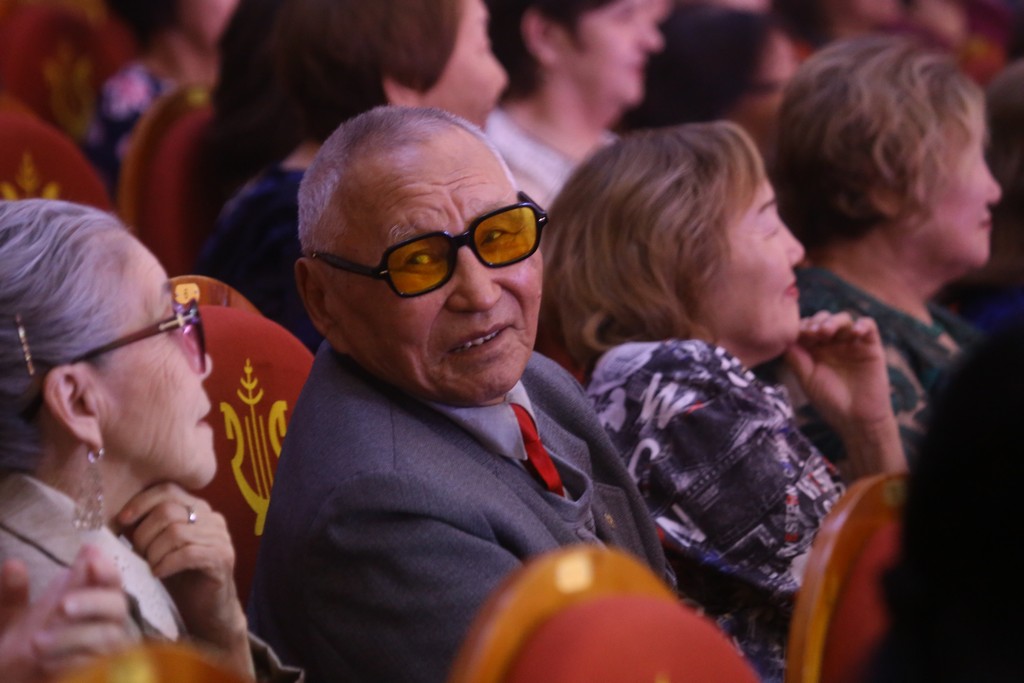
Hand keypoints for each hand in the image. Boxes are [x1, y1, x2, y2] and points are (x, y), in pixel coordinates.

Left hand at [0, 545, 132, 682]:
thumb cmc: (15, 647)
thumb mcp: (6, 617)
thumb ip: (11, 593)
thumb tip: (13, 564)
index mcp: (84, 597)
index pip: (109, 578)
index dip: (106, 569)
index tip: (90, 561)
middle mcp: (99, 620)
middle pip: (118, 604)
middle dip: (93, 601)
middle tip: (61, 606)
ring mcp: (101, 648)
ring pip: (108, 635)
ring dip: (73, 636)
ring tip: (35, 643)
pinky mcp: (98, 671)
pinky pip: (98, 664)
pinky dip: (73, 661)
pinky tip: (47, 663)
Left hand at [117, 484, 251, 677]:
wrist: (206, 612)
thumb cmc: (178, 579)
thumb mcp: (158, 549)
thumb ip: (147, 529)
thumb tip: (118, 517)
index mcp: (197, 509)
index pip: (167, 490)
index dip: (141, 502)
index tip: (122, 520)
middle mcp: (212, 518)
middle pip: (168, 510)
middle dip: (144, 534)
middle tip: (138, 555)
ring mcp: (221, 537)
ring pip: (176, 532)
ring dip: (154, 552)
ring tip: (149, 567)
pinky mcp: (223, 558)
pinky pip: (188, 553)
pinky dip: (166, 564)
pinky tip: (159, 574)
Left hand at [785, 312, 905, 476]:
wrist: (856, 420)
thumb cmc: (829, 402)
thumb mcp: (807, 379)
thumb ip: (796, 359)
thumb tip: (784, 338)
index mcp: (815, 350)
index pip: (807, 328)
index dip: (801, 327)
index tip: (797, 334)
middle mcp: (833, 344)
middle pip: (824, 319)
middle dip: (816, 322)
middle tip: (812, 333)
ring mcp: (852, 344)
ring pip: (844, 320)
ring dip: (834, 321)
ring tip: (826, 332)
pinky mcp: (871, 347)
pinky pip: (869, 326)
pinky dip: (862, 324)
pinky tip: (855, 331)